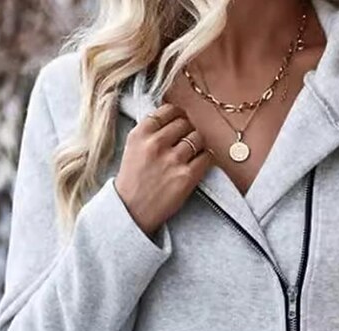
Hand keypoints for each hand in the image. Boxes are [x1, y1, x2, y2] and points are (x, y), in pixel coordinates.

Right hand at [114, 102, 213, 235]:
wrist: (132, 211)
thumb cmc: (133, 181)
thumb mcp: (132, 148)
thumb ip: (149, 132)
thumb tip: (172, 118)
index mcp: (141, 134)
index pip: (168, 110)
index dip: (177, 115)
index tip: (180, 121)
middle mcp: (156, 143)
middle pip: (185, 123)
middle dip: (188, 130)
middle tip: (186, 140)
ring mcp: (173, 160)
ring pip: (198, 138)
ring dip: (198, 144)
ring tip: (192, 153)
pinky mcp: (186, 176)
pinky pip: (206, 157)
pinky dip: (205, 159)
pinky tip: (198, 164)